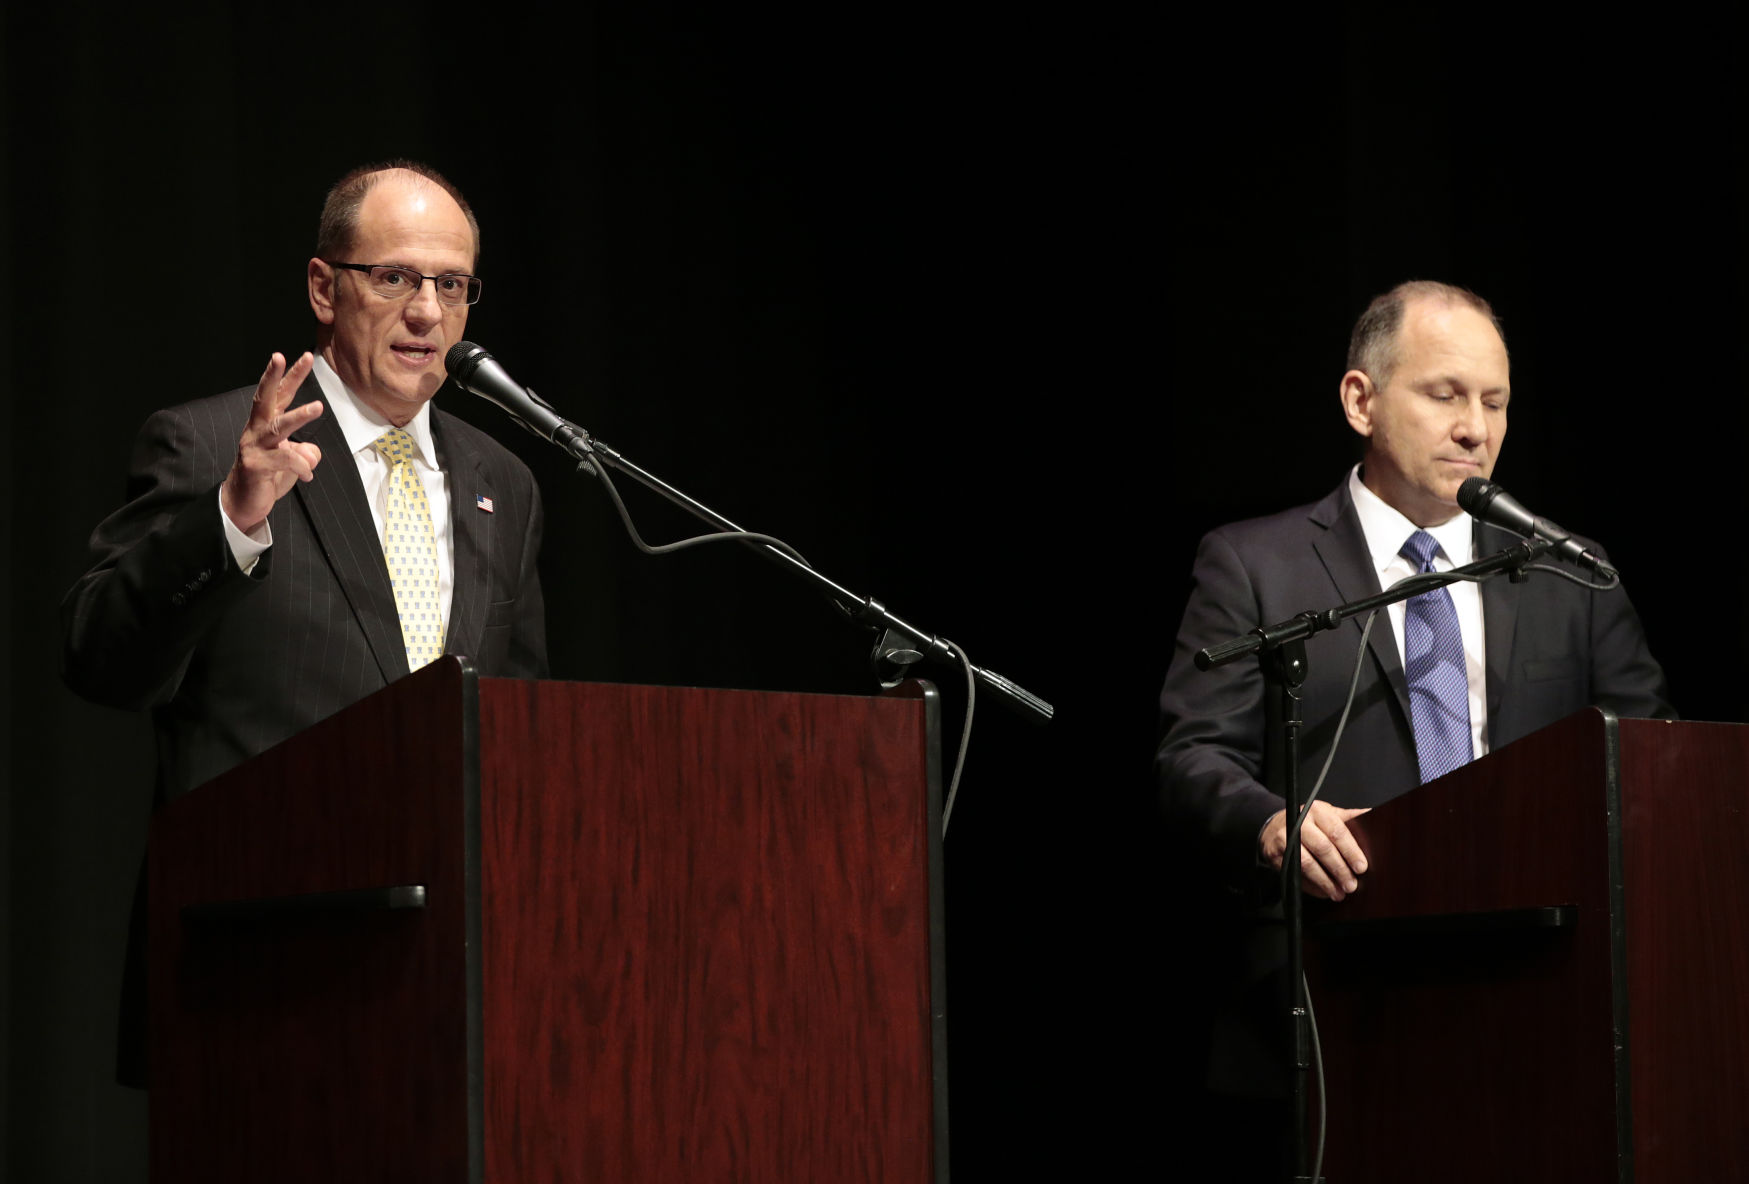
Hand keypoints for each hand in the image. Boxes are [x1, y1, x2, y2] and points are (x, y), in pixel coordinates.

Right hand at [220, 352, 323, 532]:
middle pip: (266, 397)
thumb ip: (305, 452)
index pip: (280, 395)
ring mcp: (254, 446)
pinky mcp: (256, 465)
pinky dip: (302, 467)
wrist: (244, 504)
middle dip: (276, 376)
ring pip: (278, 426)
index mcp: (266, 424)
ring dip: (299, 415)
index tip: (306, 356)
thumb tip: (312, 452)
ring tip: (318, 406)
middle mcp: (257, 430)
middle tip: (283, 356)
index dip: (291, 375)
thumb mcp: (292, 462)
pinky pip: (286, 460)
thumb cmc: (268, 477)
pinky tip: (307, 477)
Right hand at [1260, 802, 1370, 900]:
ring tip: (1338, 892)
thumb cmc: (1307, 822)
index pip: (1336, 831)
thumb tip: (1374, 814)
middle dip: (1339, 869)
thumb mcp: (1328, 814)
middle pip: (1322, 848)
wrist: (1274, 826)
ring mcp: (1285, 838)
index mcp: (1317, 811)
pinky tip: (1323, 892)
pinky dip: (1311, 886)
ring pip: (1308, 863)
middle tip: (1351, 885)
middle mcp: (1299, 823)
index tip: (1361, 867)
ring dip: (1325, 881)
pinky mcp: (1275, 854)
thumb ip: (1349, 817)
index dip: (1350, 851)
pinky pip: (1296, 873)